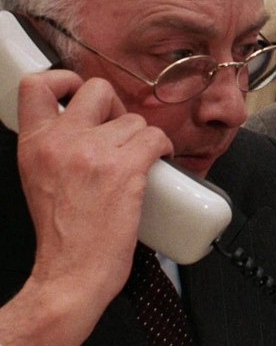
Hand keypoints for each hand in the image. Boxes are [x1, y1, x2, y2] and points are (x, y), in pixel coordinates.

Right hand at [0, 70, 172, 343]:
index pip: (37, 85)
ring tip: (138, 164)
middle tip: (119, 133)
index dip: (65, 79)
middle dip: (116, 107)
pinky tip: (158, 164)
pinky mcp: (125, 167)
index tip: (80, 92)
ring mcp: (94, 152)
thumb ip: (54, 147)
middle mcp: (61, 141)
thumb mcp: (40, 179)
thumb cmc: (63, 235)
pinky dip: (164, 149)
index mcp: (35, 144)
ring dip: (143, 139)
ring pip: (135, 120)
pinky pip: (156, 137)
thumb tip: (84, 126)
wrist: (72, 273)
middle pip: (98, 89)